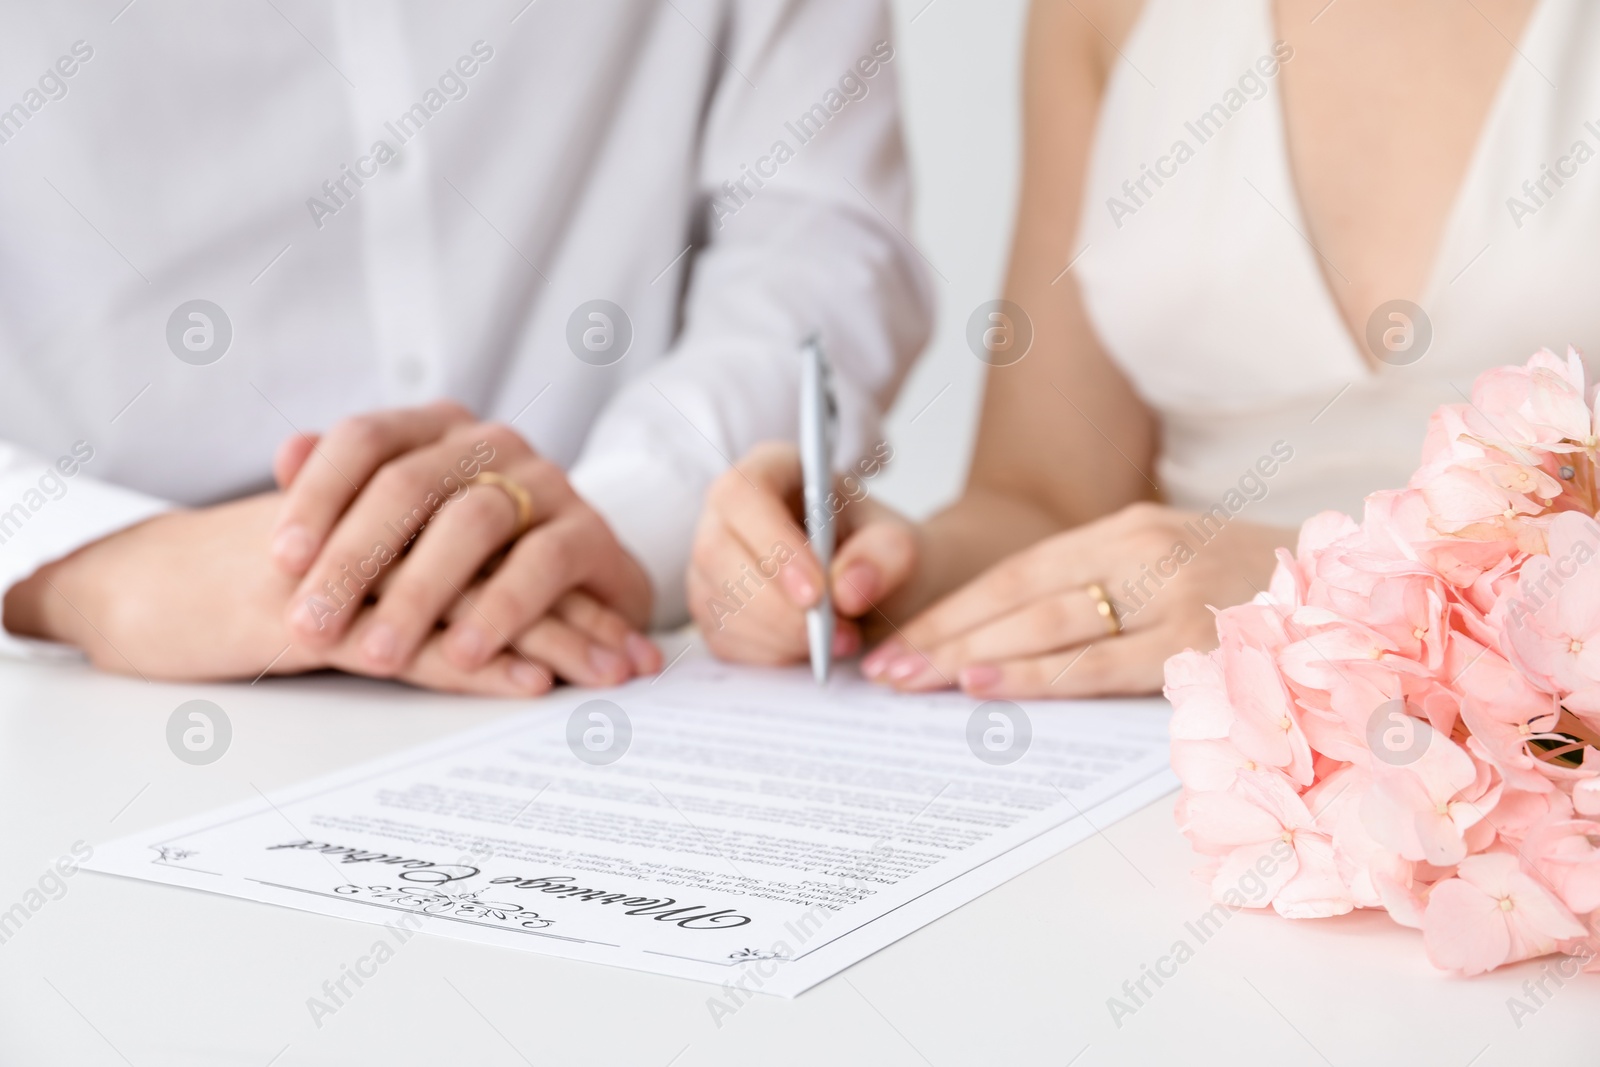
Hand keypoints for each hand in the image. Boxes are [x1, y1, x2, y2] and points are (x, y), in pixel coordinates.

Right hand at [2, 492, 635, 695]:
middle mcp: (379, 510)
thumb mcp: (353, 567)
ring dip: (545, 638)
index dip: (570, 586)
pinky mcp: (309, 610)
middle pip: (503, 558)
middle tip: (635, 664)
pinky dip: (470, 658)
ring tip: (602, 679)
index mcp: (397, 487)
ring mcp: (347, 559)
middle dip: (576, 614)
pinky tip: (521, 680)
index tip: (628, 637)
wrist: (145, 587)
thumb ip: (424, 571)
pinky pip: (406, 633)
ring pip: (467, 593)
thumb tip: (519, 628)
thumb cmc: (258, 582)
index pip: (505, 536)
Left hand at [270, 404, 659, 686]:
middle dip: (352, 560)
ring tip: (379, 654)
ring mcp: (546, 482)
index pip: (365, 439)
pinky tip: (465, 654)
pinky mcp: (590, 532)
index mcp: (436, 431)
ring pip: (473, 522)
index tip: (281, 560)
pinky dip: (500, 610)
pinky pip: (542, 564)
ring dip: (420, 593)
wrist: (584, 580)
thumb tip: (286, 451)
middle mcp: (491, 444)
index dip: (319, 494)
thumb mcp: (409, 522)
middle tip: (310, 625)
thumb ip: (349, 490)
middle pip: (409, 484)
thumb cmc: (478, 555)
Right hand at [688, 442, 915, 663]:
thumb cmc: (879, 552)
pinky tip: (813, 648)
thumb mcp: (899, 544)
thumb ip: (884, 555)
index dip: (771, 545)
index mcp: (769, 470)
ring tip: (842, 640)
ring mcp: (712, 564)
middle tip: (838, 634)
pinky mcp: (713, 610)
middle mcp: (728, 514)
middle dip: (777, 607)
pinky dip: (774, 654)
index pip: (744, 496)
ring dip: (781, 636)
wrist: (877, 588)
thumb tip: (847, 588)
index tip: (815, 592)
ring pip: (719, 604)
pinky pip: (725, 640)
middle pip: (718, 555)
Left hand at [860, 502, 1294, 697]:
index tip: (900, 638)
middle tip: (885, 668)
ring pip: (1049, 626)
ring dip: (972, 656)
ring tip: (914, 681)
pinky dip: (1039, 678)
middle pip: (1021, 596)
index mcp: (1129, 529)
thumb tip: (1004, 640)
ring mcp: (1173, 595)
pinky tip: (987, 688)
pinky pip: (1102, 665)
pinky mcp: (1199, 643)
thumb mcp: (1169, 565)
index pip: (1019, 570)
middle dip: (945, 635)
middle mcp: (1144, 552)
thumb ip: (1100, 588)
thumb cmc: (1246, 589)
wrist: (1354, 592)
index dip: (953, 605)